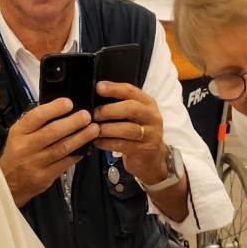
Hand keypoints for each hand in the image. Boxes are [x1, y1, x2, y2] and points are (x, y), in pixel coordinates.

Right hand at [0, 98, 99, 207]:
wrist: (9, 184)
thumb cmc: (16, 155)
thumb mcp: (18, 135)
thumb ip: (35, 124)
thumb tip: (58, 110)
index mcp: (19, 133)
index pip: (37, 117)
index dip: (54, 109)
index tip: (68, 103)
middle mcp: (27, 147)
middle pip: (53, 132)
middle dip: (73, 122)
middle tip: (86, 116)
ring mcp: (36, 163)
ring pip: (62, 148)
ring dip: (80, 138)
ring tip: (93, 130)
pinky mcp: (45, 177)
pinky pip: (64, 163)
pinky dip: (76, 155)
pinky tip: (85, 148)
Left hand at [92, 81, 188, 220]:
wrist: (152, 159)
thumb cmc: (137, 134)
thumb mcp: (134, 116)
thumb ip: (121, 106)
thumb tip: (96, 97)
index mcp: (148, 103)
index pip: (131, 91)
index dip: (114, 88)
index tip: (98, 87)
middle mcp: (152, 116)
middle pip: (131, 108)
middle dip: (110, 110)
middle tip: (95, 114)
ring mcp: (150, 134)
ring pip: (127, 129)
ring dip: (107, 129)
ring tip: (94, 129)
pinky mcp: (144, 150)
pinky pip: (123, 145)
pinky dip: (108, 143)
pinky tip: (98, 142)